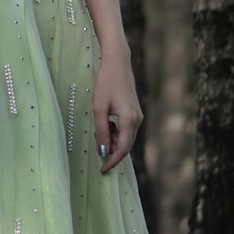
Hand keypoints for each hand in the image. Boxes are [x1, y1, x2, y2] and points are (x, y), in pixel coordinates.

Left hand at [92, 49, 143, 173]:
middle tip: (96, 150)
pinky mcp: (134, 112)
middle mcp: (137, 120)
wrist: (117, 63)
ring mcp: (137, 116)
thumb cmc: (106, 83)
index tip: (102, 170)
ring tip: (99, 129)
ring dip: (112, 140)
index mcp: (129, 120)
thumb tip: (102, 152)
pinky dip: (115, 132)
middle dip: (111, 151)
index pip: (122, 150)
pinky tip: (105, 122)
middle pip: (125, 145)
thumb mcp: (99, 108)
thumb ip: (101, 132)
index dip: (112, 161)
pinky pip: (126, 129)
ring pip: (125, 137)